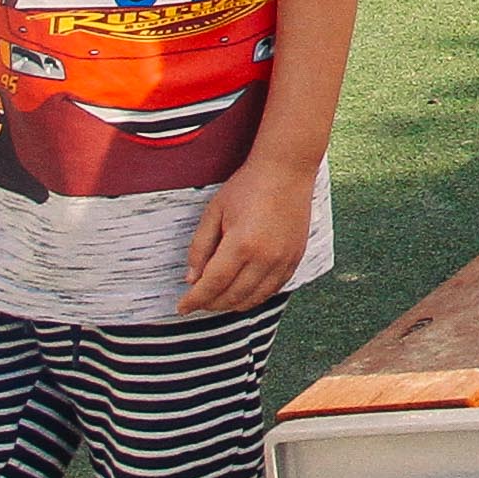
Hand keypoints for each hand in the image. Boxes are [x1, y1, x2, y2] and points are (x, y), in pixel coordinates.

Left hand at [176, 150, 319, 315]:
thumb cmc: (248, 186)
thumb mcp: (214, 212)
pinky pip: (274, 289)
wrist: (287, 170)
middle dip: (210, 304)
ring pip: (254, 298)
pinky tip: (243, 292)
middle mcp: (266, 257)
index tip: (182, 307)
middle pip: (232, 296)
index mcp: (242, 244)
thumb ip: (200, 247)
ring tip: (217, 299)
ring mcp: (284, 259)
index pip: (213, 284)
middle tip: (197, 301)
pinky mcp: (296, 257)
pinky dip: (255, 296)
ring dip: (232, 304)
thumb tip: (192, 279)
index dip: (195, 300)